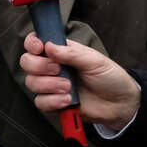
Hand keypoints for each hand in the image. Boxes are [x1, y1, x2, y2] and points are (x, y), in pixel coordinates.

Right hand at [20, 33, 141, 127]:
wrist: (120, 104)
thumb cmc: (110, 77)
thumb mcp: (94, 60)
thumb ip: (71, 53)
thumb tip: (49, 46)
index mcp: (60, 52)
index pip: (35, 43)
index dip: (32, 44)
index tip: (39, 48)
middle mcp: (52, 67)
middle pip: (27, 62)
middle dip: (39, 66)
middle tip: (58, 69)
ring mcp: (51, 86)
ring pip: (31, 83)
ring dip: (49, 85)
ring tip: (69, 87)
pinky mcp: (53, 103)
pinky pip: (40, 102)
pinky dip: (53, 101)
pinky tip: (68, 100)